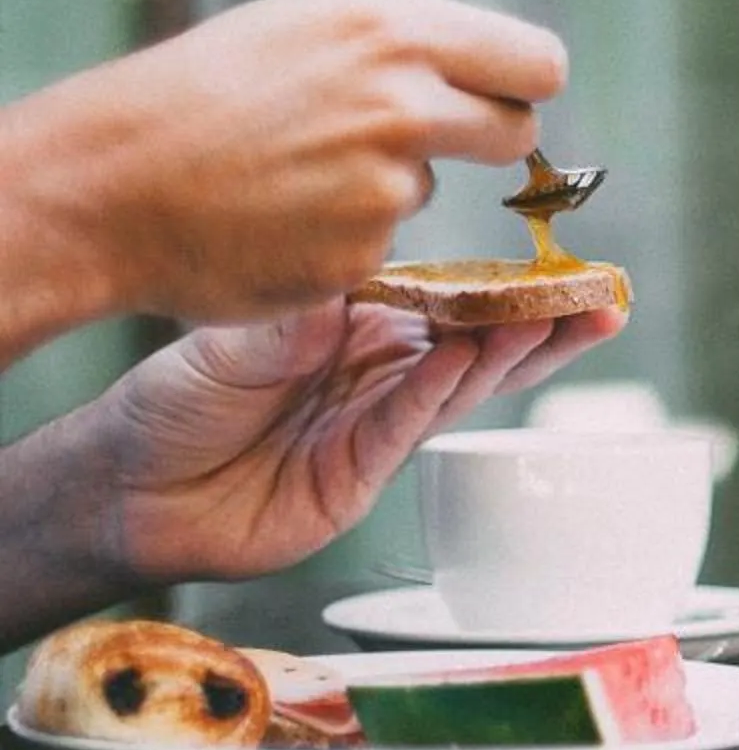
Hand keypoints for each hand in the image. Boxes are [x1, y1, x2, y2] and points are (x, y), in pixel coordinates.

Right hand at [0, 0, 568, 328]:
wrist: (105, 179)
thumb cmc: (204, 93)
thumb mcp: (310, 30)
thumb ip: (405, 46)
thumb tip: (486, 67)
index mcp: (396, 30)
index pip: (538, 62)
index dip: (521, 85)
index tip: (499, 97)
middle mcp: (405, 101)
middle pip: (519, 131)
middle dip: (486, 141)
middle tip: (422, 143)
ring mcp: (386, 182)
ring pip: (435, 189)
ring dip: (386, 188)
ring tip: (294, 173)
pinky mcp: (363, 251)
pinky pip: (381, 241)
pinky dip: (341, 235)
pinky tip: (278, 218)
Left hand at [87, 300, 625, 588]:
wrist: (126, 489)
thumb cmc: (169, 404)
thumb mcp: (229, 342)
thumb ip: (296, 321)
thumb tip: (352, 280)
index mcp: (351, 326)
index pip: (442, 297)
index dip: (498, 281)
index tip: (551, 259)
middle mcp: (374, 370)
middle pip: (477, 340)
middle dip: (542, 319)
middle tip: (600, 294)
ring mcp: (374, 422)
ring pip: (465, 382)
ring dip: (519, 352)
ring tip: (571, 320)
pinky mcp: (361, 473)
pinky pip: (411, 423)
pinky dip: (444, 389)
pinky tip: (477, 357)